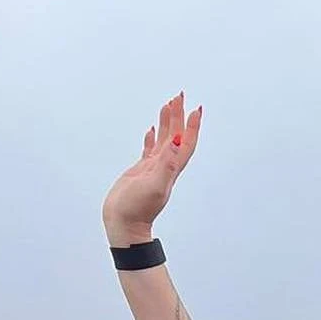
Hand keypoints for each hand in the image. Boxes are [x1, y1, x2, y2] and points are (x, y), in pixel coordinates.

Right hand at [102, 92, 202, 246]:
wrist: (124, 223)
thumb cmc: (137, 208)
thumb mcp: (155, 184)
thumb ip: (167, 163)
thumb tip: (180, 142)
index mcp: (171, 169)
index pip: (186, 143)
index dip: (192, 126)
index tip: (196, 108)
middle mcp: (166, 167)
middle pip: (177, 137)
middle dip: (179, 116)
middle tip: (179, 96)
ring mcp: (153, 169)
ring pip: (164, 140)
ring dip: (167, 123)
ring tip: (167, 104)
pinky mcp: (141, 172)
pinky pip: (149, 150)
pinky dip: (152, 138)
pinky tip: (151, 130)